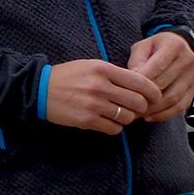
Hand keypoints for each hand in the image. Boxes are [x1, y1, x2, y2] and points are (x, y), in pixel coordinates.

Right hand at [46, 59, 161, 133]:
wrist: (39, 89)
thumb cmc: (67, 76)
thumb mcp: (91, 65)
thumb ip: (115, 73)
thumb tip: (140, 86)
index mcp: (103, 69)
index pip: (140, 82)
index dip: (153, 92)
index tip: (155, 97)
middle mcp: (100, 86)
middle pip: (138, 102)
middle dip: (141, 107)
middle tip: (136, 108)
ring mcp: (93, 105)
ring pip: (127, 117)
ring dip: (127, 118)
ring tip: (119, 114)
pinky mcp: (86, 120)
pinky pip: (114, 129)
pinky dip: (115, 127)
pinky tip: (108, 121)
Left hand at [127, 32, 193, 121]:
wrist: (178, 45)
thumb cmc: (158, 46)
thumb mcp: (143, 46)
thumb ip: (137, 60)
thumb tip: (133, 78)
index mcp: (174, 46)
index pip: (157, 67)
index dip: (141, 81)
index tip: (127, 90)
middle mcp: (187, 60)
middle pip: (165, 84)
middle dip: (145, 97)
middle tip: (129, 105)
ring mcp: (193, 76)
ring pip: (173, 98)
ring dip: (154, 109)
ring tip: (138, 113)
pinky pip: (181, 106)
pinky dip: (165, 114)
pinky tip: (151, 116)